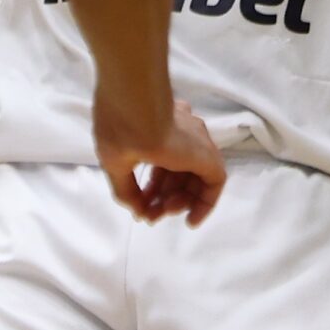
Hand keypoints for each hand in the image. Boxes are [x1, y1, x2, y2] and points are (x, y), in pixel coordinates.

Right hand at [94, 98, 225, 225]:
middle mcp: (182, 130)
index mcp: (158, 125)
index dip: (151, 188)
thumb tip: (138, 211)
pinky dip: (204, 203)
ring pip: (194, 177)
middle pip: (177, 172)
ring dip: (178, 201)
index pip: (161, 162)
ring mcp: (195, 141)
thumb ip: (127, 189)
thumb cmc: (120, 128)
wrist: (134, 108)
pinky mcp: (206, 153)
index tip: (139, 205)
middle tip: (150, 215)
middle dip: (163, 197)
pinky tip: (191, 220)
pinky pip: (214, 182)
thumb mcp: (115, 163)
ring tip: (161, 214)